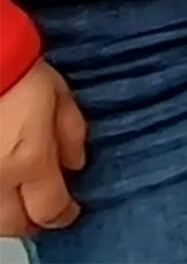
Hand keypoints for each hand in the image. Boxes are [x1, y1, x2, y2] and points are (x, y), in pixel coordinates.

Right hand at [0, 61, 83, 236]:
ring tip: (18, 197)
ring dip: (6, 213)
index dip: (63, 215)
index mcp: (28, 159)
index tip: (69, 210)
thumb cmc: (13, 66)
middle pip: (14, 225)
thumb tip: (75, 164)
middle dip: (31, 219)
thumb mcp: (58, 92)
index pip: (49, 209)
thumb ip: (71, 132)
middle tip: (42, 207)